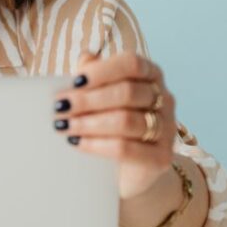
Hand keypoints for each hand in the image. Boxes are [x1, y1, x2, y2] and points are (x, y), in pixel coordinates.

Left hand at [53, 51, 176, 199]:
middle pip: (126, 93)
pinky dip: (96, 145)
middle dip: (87, 100)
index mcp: (151, 74)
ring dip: (88, 123)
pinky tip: (76, 142)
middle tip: (59, 107)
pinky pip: (126, 149)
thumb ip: (94, 75)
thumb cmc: (111, 123)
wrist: (130, 168)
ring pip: (125, 121)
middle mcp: (164, 98)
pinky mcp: (162, 157)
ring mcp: (167, 128)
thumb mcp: (101, 95)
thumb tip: (85, 58)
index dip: (101, 71)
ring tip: (63, 125)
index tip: (73, 82)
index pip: (131, 64)